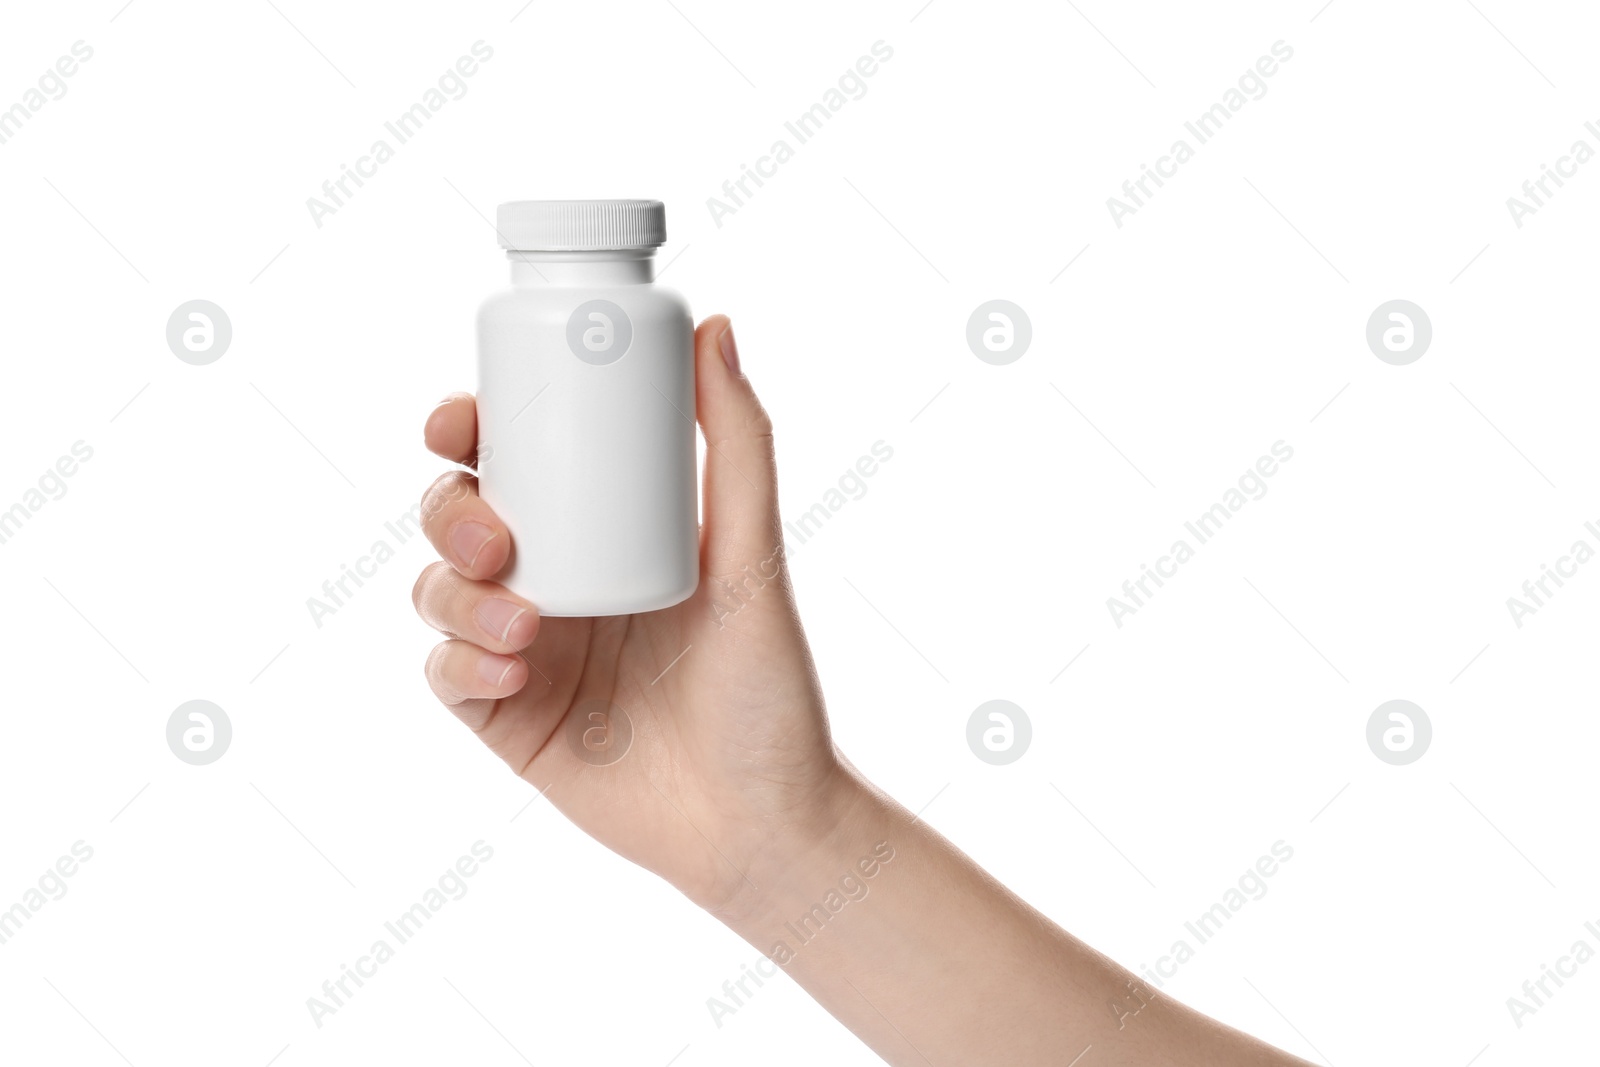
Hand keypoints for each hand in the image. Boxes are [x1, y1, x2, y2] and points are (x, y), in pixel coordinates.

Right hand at [412, 315, 850, 913]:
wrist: (760, 822)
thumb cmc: (767, 690)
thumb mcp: (754, 559)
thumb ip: (740, 445)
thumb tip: (717, 327)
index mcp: (604, 529)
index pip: (518, 458)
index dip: (470, 429)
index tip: (460, 419)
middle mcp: (554, 578)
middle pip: (459, 516)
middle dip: (451, 513)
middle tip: (495, 536)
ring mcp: (523, 648)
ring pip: (438, 590)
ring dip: (455, 592)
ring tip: (521, 622)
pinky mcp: (503, 716)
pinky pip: (446, 672)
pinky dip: (461, 661)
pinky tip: (510, 669)